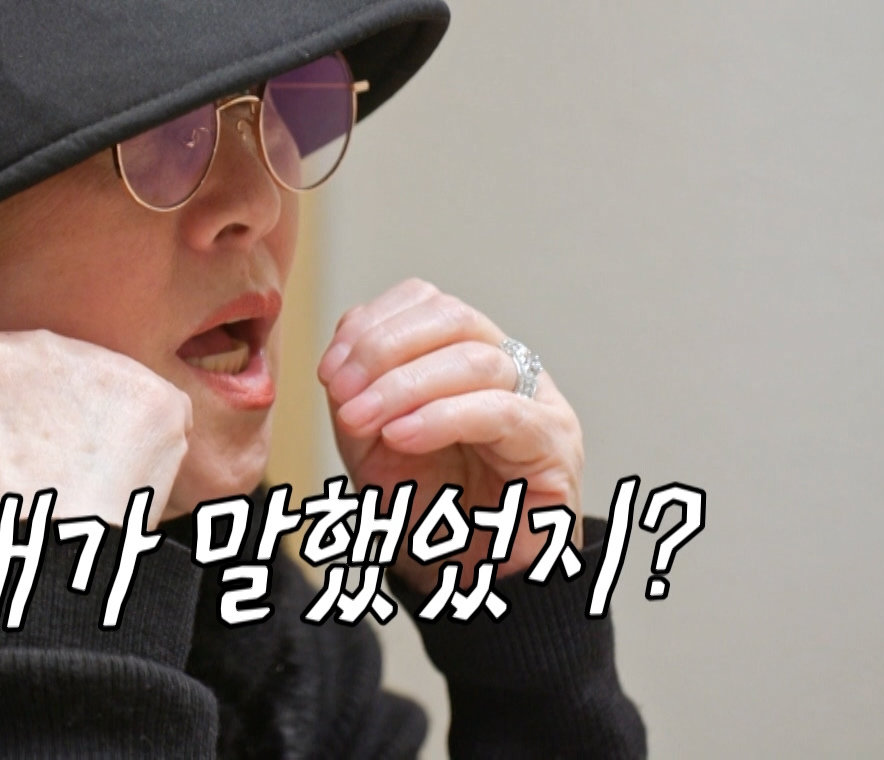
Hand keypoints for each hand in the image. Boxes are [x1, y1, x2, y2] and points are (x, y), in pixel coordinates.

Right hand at [0, 329, 193, 545]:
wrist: (27, 553)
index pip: (8, 376)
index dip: (24, 422)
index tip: (26, 456)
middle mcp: (37, 344)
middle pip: (66, 376)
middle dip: (72, 418)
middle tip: (66, 474)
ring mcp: (100, 363)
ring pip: (116, 395)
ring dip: (114, 432)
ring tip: (94, 487)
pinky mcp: (152, 394)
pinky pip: (163, 419)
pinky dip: (154, 452)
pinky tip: (127, 486)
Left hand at [319, 279, 584, 592]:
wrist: (463, 581)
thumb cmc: (425, 510)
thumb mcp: (372, 441)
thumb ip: (359, 387)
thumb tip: (348, 336)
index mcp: (466, 354)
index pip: (427, 302)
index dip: (373, 324)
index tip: (328, 370)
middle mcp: (510, 368)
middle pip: (454, 317)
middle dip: (384, 348)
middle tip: (340, 393)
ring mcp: (539, 403)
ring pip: (477, 360)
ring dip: (403, 386)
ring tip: (359, 420)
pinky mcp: (555, 446)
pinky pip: (502, 413)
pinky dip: (442, 417)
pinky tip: (402, 436)